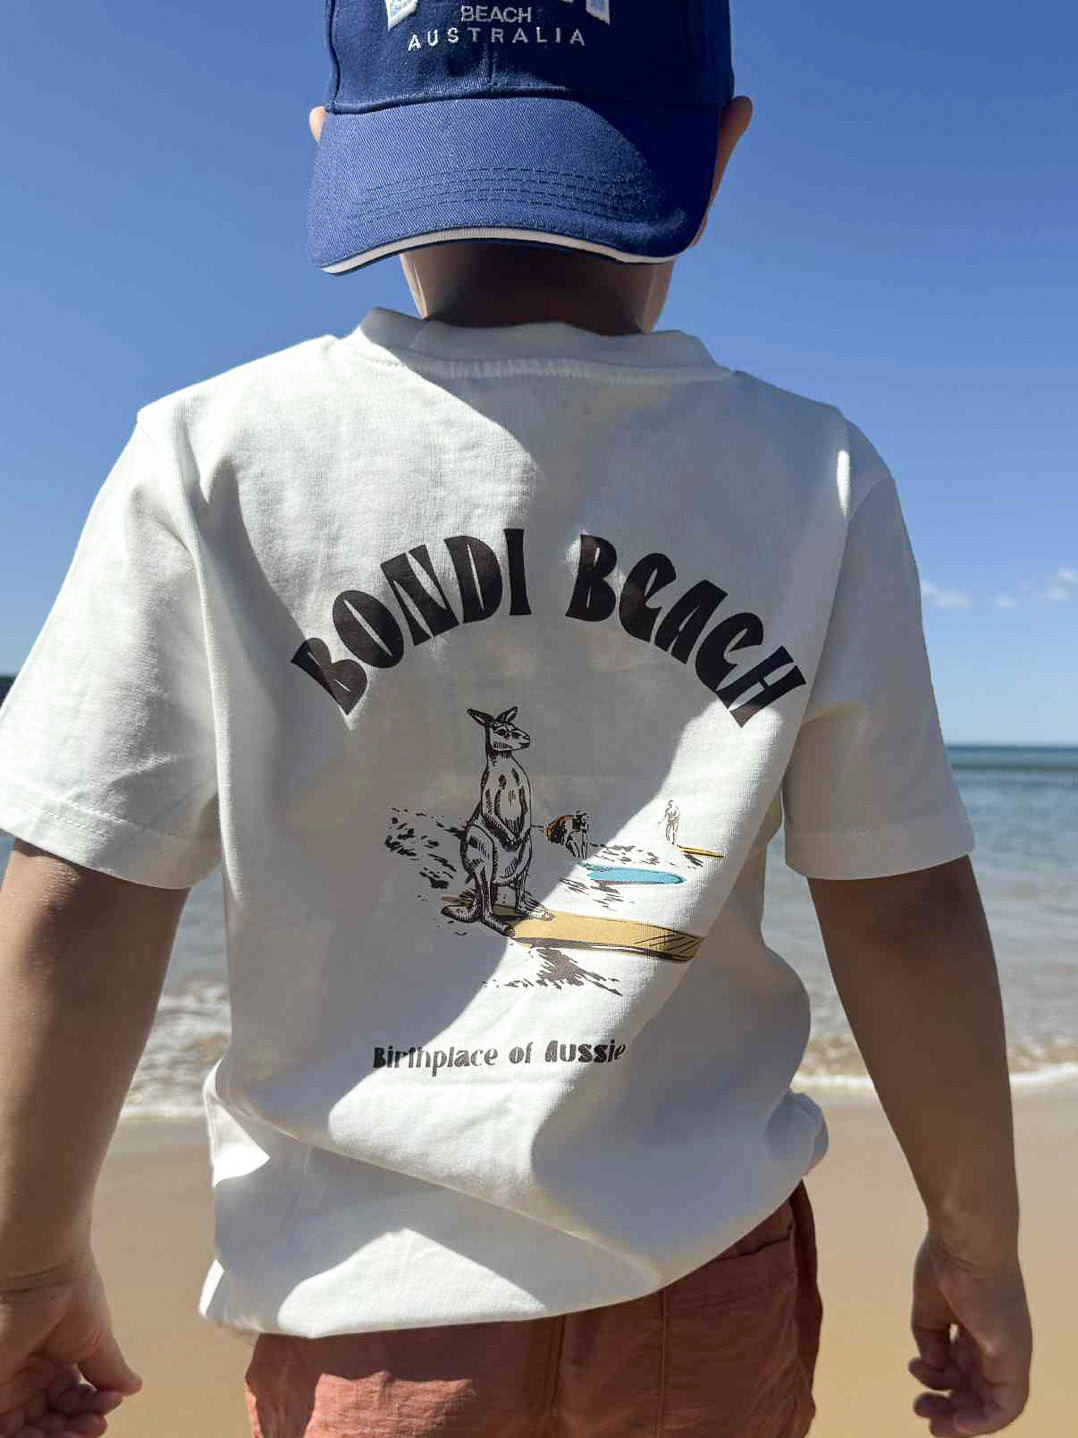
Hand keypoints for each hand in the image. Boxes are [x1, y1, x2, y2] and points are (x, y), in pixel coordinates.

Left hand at [0, 1250, 141, 1437]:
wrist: (45, 1277)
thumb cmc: (71, 1297)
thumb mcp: (97, 1342)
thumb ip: (110, 1371)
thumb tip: (133, 1387)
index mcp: (54, 1366)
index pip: (71, 1404)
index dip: (91, 1411)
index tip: (111, 1404)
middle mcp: (30, 1380)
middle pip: (53, 1423)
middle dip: (76, 1430)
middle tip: (97, 1425)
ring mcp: (11, 1388)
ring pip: (32, 1431)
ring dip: (61, 1437)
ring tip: (87, 1429)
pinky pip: (8, 1432)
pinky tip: (64, 1433)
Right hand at [908, 1232, 1031, 1435]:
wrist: (966, 1242)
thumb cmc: (946, 1263)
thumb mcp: (930, 1307)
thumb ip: (930, 1340)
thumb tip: (933, 1368)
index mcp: (979, 1326)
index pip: (965, 1365)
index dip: (941, 1380)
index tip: (914, 1377)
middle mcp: (997, 1343)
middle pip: (975, 1388)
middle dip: (946, 1404)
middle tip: (919, 1409)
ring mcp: (1008, 1352)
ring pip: (990, 1403)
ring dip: (960, 1419)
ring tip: (929, 1417)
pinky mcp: (1013, 1359)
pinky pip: (1006, 1405)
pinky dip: (984, 1421)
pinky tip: (957, 1424)